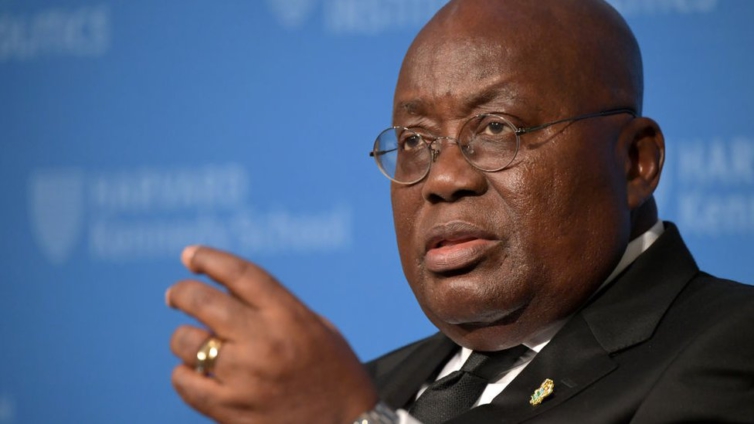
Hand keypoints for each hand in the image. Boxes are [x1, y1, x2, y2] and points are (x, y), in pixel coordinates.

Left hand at [166, 245, 377, 423]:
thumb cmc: (332, 371)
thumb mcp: (313, 327)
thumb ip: (272, 306)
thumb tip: (220, 289)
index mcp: (288, 316)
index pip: (238, 273)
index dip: (208, 258)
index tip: (190, 255)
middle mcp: (264, 342)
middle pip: (201, 301)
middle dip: (181, 292)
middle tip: (175, 295)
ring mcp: (245, 378)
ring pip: (186, 342)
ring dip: (185, 339)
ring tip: (196, 343)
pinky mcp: (231, 411)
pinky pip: (185, 382)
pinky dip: (185, 374)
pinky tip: (197, 372)